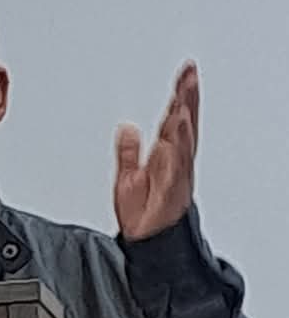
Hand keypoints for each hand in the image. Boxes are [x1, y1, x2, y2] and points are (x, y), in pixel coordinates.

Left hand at [114, 62, 198, 240]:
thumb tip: (127, 129)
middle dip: (188, 99)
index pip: (174, 119)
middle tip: (190, 74)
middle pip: (184, 125)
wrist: (148, 244)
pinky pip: (175, 168)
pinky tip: (177, 134)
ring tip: (184, 98)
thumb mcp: (127, 177)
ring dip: (185, 120)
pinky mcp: (172, 192)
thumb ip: (128, 152)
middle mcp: (174, 163)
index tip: (185, 72)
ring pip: (183, 143)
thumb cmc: (143, 215)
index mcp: (166, 156)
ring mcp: (176, 177)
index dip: (181, 95)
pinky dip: (178, 150)